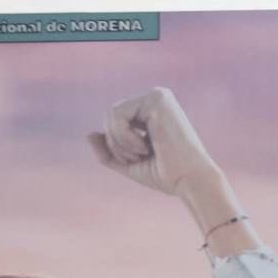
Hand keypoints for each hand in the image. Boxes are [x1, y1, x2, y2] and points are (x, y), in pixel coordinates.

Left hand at [87, 88, 217, 194]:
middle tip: (139, 156)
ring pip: (111, 114)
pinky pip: (118, 114)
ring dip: (120, 142)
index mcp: (150, 112)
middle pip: (110, 115)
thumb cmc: (165, 175)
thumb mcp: (129, 164)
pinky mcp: (157, 99)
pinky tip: (145, 146)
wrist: (188, 180)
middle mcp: (155, 100)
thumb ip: (108, 151)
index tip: (140, 158)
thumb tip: (89, 134)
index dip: (116, 145)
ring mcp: (157, 96)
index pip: (114, 121)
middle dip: (116, 143)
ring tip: (142, 152)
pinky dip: (124, 137)